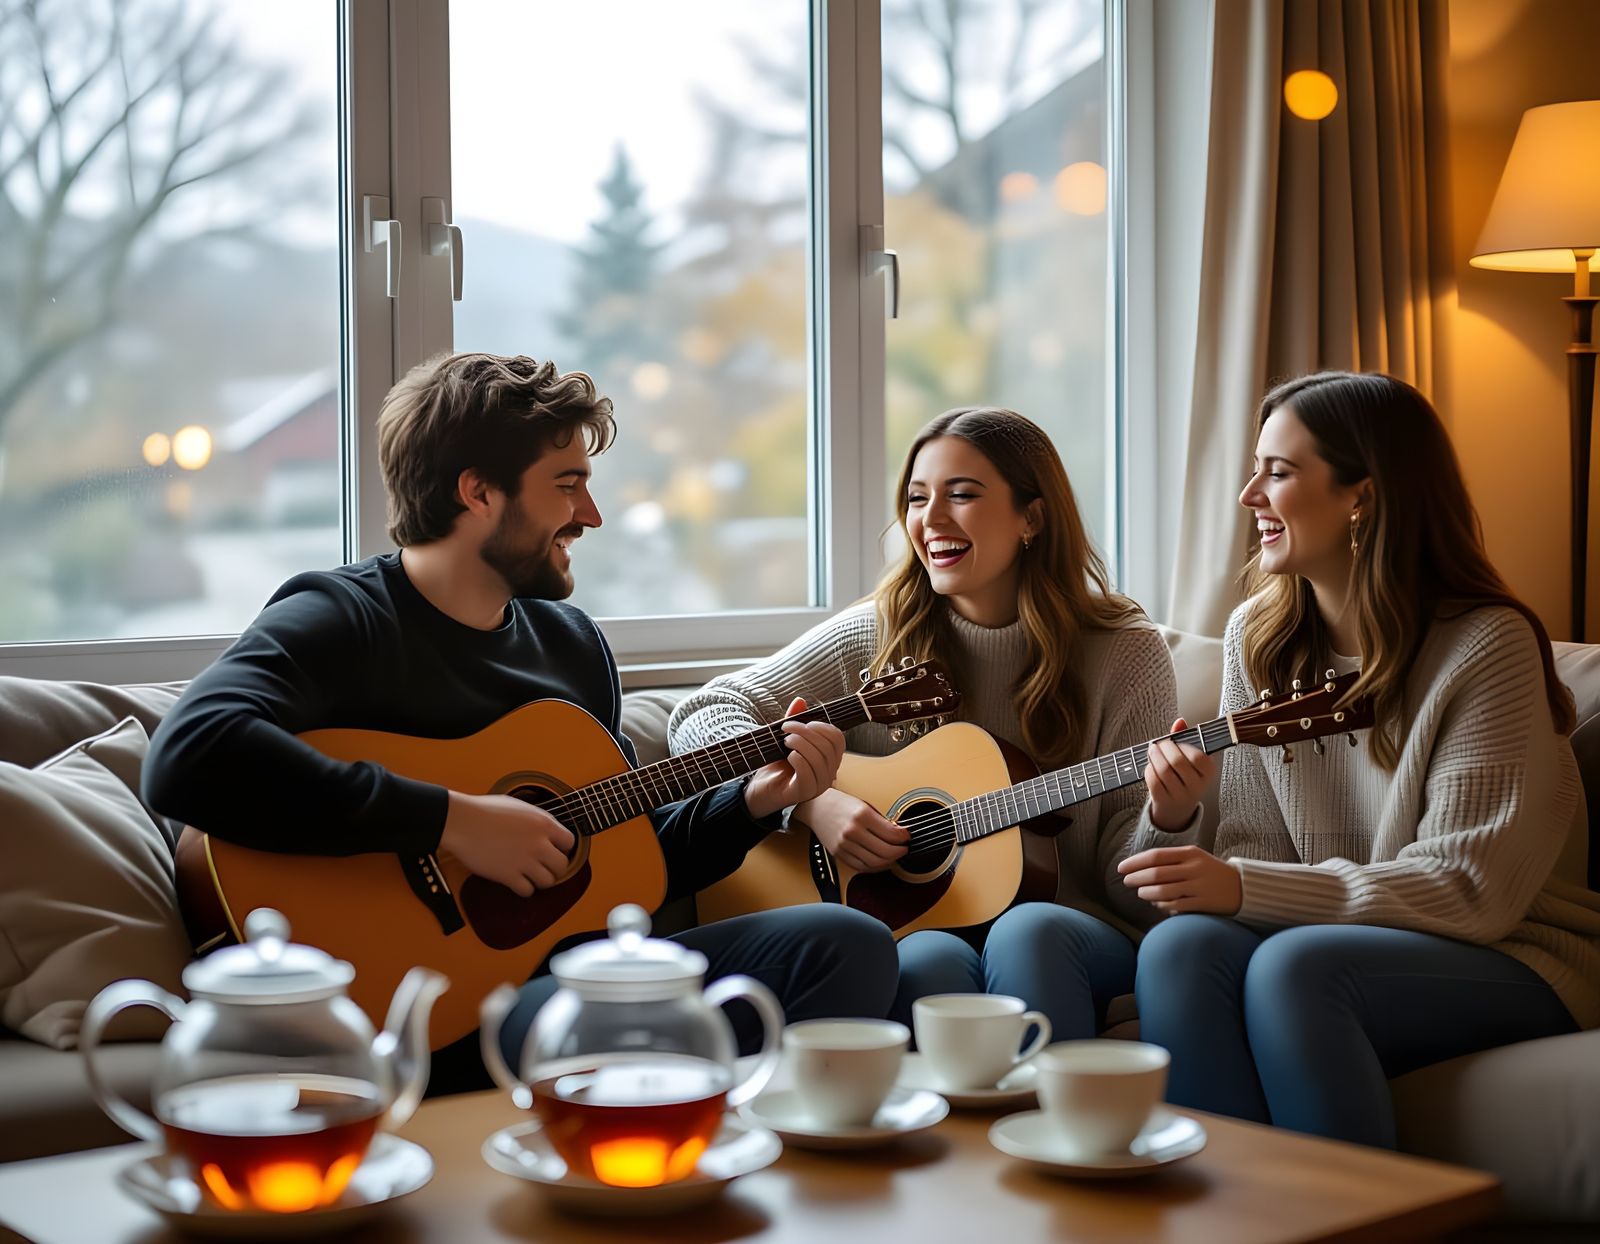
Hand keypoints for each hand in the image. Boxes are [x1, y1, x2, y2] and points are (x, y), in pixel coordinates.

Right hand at [439, 791, 575, 895]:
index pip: (570, 842)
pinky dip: (524, 889)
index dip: (561, 848)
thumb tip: (547, 830)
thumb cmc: (485, 810)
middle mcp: (539, 843)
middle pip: (562, 865)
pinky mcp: (508, 875)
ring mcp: (524, 860)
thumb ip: (537, 820)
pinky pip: (527, 891)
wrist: (462, 821)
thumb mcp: (519, 806)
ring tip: (529, 875)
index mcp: (543, 823)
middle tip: (542, 866)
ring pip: (548, 881)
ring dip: (539, 880)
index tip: (552, 850)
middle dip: (554, 868)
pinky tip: (516, 881)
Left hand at [743, 697, 847, 819]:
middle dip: (806, 732)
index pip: (838, 739)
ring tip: (785, 741)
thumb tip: (801, 700)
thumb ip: (794, 722)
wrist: (759, 788)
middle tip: (786, 728)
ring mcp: (818, 785)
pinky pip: (808, 773)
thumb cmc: (775, 764)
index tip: (804, 722)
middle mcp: (828, 773)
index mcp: (828, 759)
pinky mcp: (805, 793)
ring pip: (819, 759)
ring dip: (800, 743)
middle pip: (828, 746)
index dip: (822, 727)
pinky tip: (788, 755)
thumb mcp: (785, 739)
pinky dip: (798, 759)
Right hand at [795, 786, 907, 872]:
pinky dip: (874, 867)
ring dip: (889, 861)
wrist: (815, 807)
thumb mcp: (864, 805)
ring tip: (893, 855)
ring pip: (874, 862)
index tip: (907, 836)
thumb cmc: (839, 803)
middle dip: (899, 852)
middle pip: (885, 851)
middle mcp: (852, 831)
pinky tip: (880, 861)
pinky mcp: (839, 854)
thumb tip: (898, 834)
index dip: (904, 837)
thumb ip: (880, 820)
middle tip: (904, 848)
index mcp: (861, 816)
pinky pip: (861, 867)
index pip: (891, 834)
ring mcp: (844, 845)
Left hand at [1117, 844, 1241, 914]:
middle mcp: (1194, 868)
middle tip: (1126, 882)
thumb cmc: (1210, 872)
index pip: (1155, 856)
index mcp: (1190, 853)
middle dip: (1136, 878)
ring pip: (1163, 891)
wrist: (1242, 887)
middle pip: (1156, 873)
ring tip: (1141, 893)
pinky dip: (1162, 906)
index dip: (1135, 862)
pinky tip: (1158, 904)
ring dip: (1147, 893)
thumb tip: (1140, 869)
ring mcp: (1199, 886)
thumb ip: (1171, 861)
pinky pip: (1176, 905)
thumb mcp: (1194, 858)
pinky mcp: (1204, 903)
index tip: (1121, 868)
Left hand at [1144, 717, 1215, 830]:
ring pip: (1164, 770)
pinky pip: (1154, 781)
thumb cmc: (1185, 777)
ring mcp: (1180, 795)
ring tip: (1152, 750)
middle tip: (1158, 743)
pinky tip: (1150, 765)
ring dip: (1154, 756)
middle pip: (1177, 762)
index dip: (1183, 746)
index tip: (1175, 741)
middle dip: (1164, 748)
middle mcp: (1197, 786)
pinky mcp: (1164, 800)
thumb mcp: (1191, 760)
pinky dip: (1149, 769)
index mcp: (1208, 773)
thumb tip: (1180, 721)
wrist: (1177, 808)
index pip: (1198, 757)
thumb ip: (1186, 739)